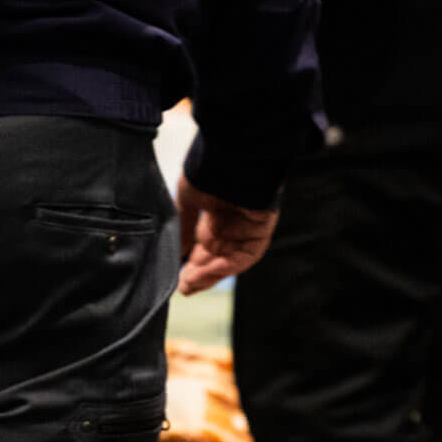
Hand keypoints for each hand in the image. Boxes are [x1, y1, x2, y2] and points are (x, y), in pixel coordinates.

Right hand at [176, 174, 279, 293]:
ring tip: (189, 284)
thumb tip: (178, 253)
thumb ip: (184, 227)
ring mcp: (248, 225)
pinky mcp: (263, 226)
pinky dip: (227, 266)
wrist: (230, 154)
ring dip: (211, 274)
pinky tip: (206, 272)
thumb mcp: (188, 200)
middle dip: (200, 274)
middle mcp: (233, 222)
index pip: (207, 247)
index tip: (178, 280)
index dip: (194, 265)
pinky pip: (247, 253)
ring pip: (231, 258)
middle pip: (219, 257)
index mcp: (217, 214)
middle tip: (182, 287)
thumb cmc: (207, 170)